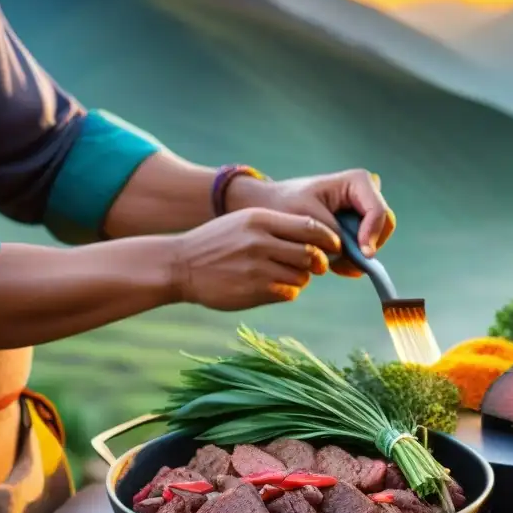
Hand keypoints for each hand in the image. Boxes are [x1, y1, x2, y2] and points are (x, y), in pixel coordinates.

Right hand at [170, 209, 340, 310]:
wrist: (180, 265)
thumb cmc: (217, 242)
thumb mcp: (245, 222)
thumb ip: (278, 226)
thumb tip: (319, 239)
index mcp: (261, 219)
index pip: (311, 226)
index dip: (328, 238)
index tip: (333, 245)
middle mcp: (261, 242)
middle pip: (312, 254)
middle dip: (318, 262)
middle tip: (314, 265)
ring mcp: (257, 268)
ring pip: (302, 276)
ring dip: (301, 278)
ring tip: (285, 274)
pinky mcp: (254, 291)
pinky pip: (289, 293)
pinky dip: (288, 291)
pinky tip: (274, 286)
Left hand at [229, 168, 395, 277]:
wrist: (271, 208)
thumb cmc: (286, 207)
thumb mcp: (309, 220)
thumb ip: (336, 236)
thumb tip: (362, 258)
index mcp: (357, 181)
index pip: (377, 211)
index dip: (372, 235)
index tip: (362, 256)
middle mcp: (366, 191)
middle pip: (383, 224)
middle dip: (367, 246)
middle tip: (345, 264)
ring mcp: (364, 207)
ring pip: (376, 237)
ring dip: (358, 254)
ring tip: (334, 265)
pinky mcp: (359, 223)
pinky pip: (366, 245)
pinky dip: (353, 258)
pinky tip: (336, 265)